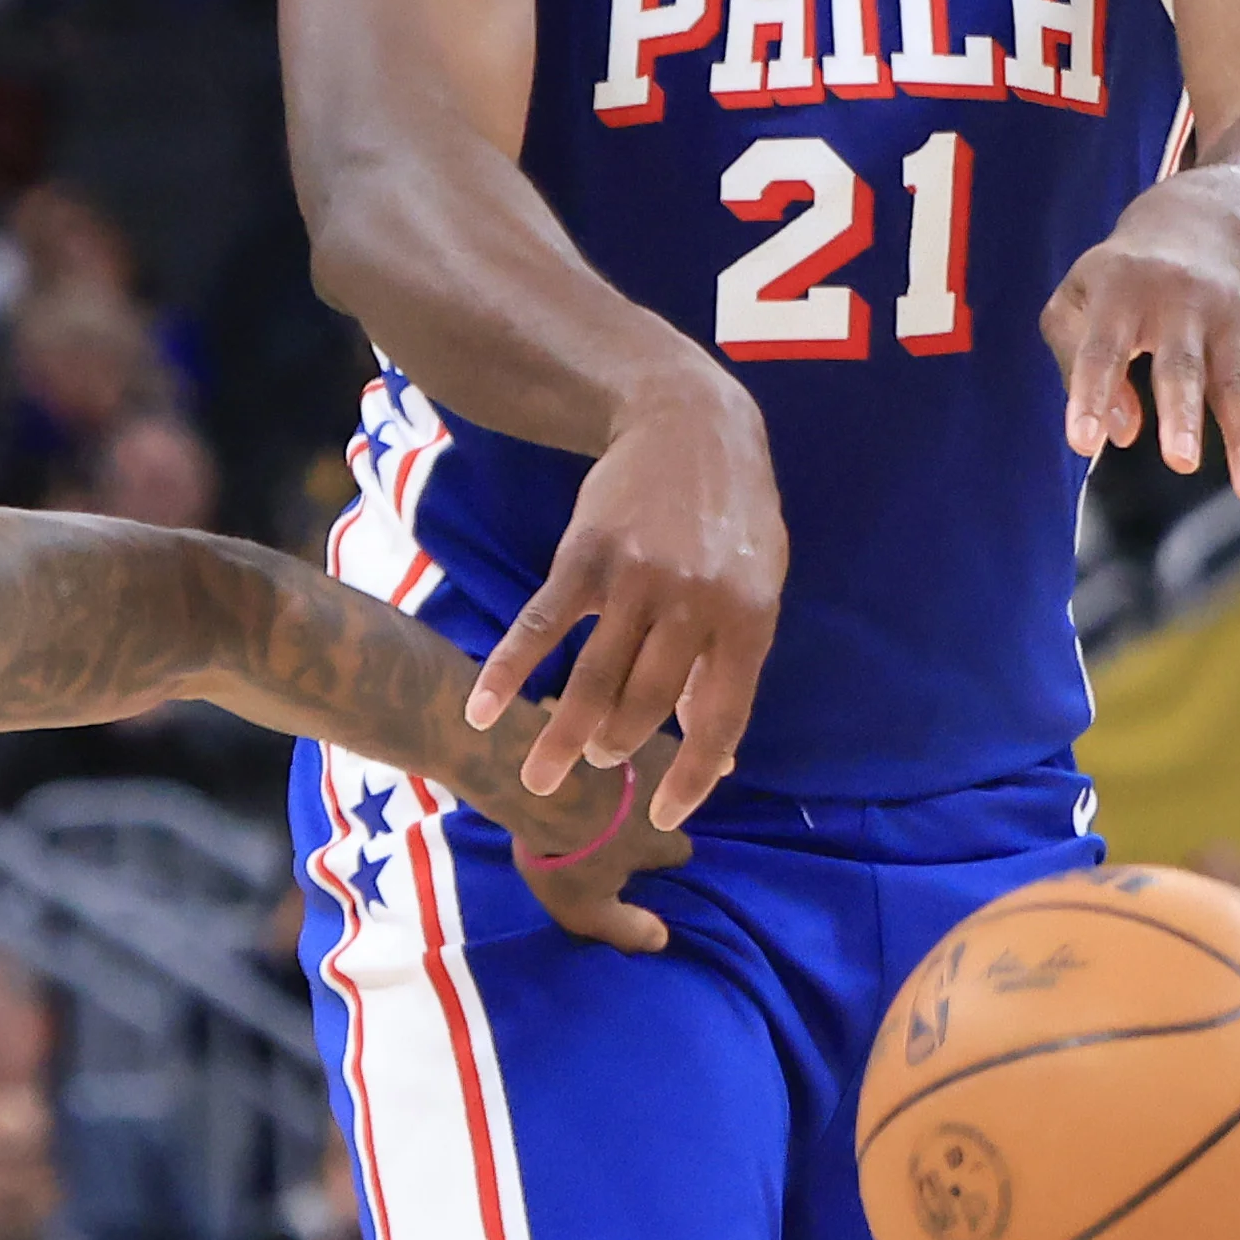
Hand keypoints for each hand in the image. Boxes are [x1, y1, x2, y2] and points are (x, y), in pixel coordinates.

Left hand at [456, 720, 691, 956]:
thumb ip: (627, 929)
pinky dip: (610, 713)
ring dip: (641, 759)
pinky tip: (590, 711)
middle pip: (673, 798)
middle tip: (617, 807)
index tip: (635, 856)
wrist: (543, 786)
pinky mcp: (622, 715)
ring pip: (658, 752)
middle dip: (655, 801)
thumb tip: (662, 941)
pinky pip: (621, 711)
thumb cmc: (566, 854)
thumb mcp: (587, 909)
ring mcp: (648, 749)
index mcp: (664, 841)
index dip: (659, 854)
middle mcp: (670, 793)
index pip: (679, 851)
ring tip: (610, 762)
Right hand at [464, 357, 777, 827]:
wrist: (690, 423)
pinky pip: (541, 628)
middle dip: (616, 747)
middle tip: (595, 761)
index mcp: (747, 619)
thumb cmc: (729, 517)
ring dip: (561, 737)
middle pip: (645, 706)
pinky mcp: (584, 557)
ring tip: (541, 775)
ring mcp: (636, 580)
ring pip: (592, 681)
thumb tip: (713, 750)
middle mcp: (694, 604)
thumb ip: (729, 662)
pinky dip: (507, 673)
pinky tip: (482, 712)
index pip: (719, 720)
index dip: (691, 778)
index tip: (663, 816)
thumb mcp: (756, 585)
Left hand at [1044, 211, 1239, 506]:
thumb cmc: (1117, 282)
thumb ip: (1077, 365)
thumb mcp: (1074, 303)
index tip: (1083, 442)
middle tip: (1181, 462)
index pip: (1101, 350)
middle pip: (1183, 366)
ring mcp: (1232, 324)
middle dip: (1184, 414)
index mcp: (1122, 295)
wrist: (1197, 225)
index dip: (1090, 394)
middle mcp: (1182, 307)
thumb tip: (1120, 433)